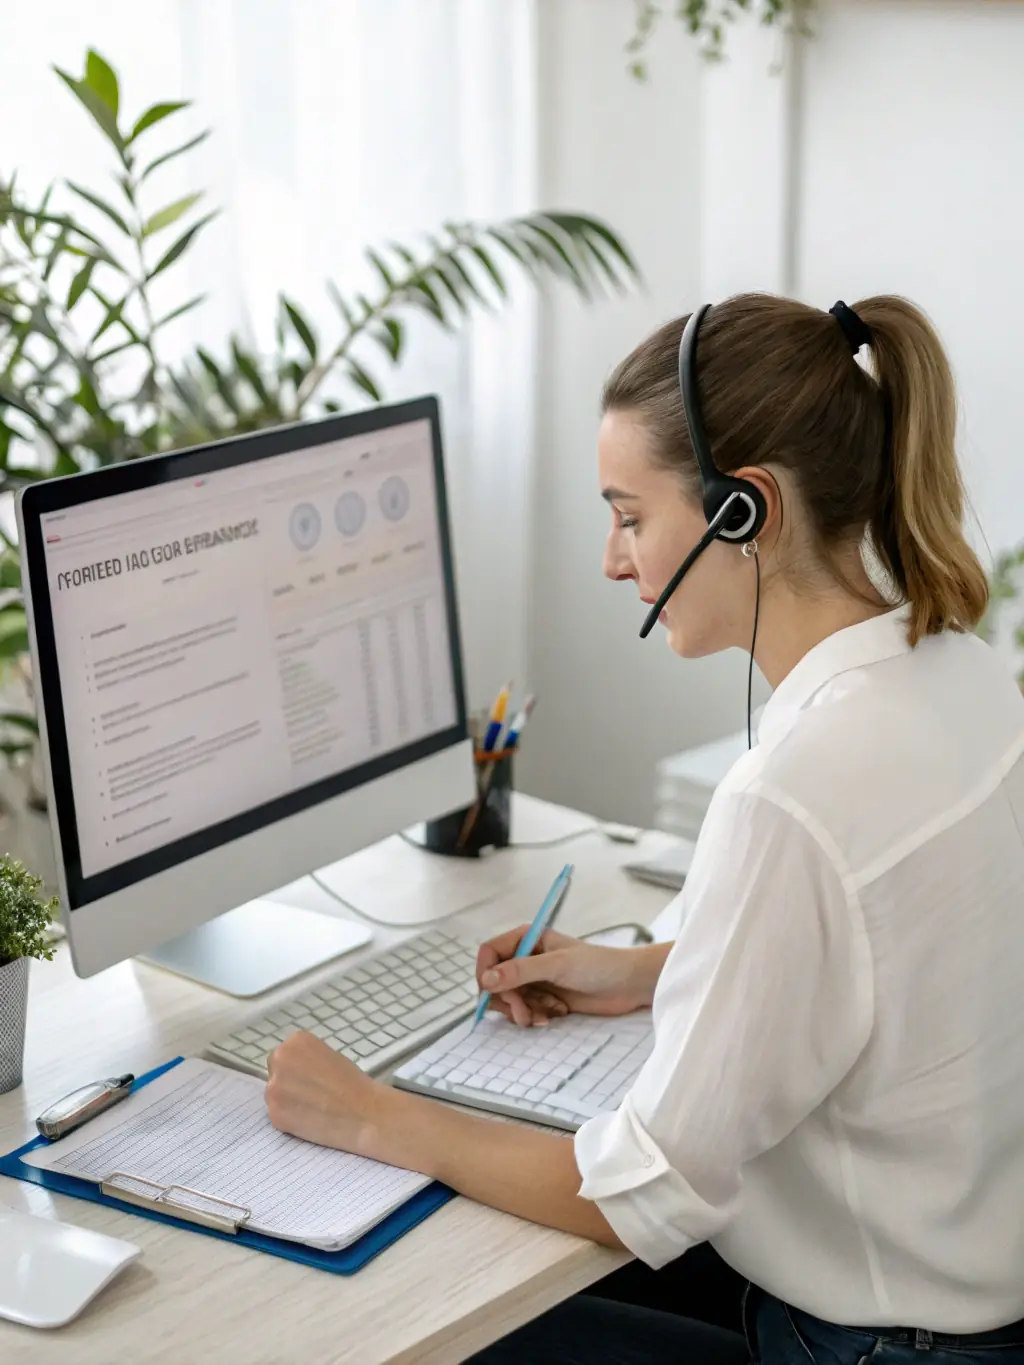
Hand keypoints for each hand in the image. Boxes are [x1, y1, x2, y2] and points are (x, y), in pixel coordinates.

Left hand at [265, 1031, 382, 1154]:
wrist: (364, 1112)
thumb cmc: (353, 1083)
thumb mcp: (327, 1056)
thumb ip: (305, 1058)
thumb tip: (293, 1070)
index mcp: (295, 1041)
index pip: (283, 1055)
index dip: (296, 1070)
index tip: (311, 1079)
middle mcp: (280, 1059)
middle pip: (274, 1073)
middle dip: (288, 1084)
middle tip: (310, 1095)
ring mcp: (274, 1087)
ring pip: (274, 1095)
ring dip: (287, 1103)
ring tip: (313, 1108)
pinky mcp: (274, 1114)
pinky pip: (277, 1116)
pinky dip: (289, 1120)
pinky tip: (309, 1120)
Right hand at [476, 927, 662, 1026]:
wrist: (628, 985)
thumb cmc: (597, 965)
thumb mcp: (557, 965)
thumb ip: (520, 971)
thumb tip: (486, 980)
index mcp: (526, 938)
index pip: (489, 953)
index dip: (486, 974)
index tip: (492, 994)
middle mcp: (526, 957)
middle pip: (496, 981)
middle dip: (508, 1000)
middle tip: (524, 1014)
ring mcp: (535, 979)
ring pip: (508, 1000)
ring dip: (523, 1011)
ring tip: (546, 1015)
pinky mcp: (544, 998)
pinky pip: (525, 1011)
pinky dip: (535, 1016)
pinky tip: (557, 1014)